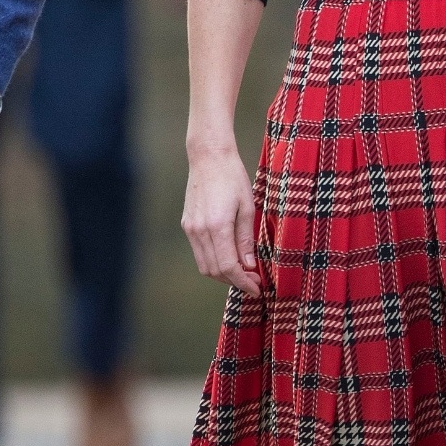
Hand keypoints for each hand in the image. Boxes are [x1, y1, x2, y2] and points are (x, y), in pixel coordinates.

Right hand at [182, 141, 261, 293]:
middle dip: (235, 281)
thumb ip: (246, 239)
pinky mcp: (187, 225)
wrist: (208, 158)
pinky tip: (229, 258)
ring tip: (243, 272)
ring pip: (205, 265)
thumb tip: (249, 266)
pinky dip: (214, 262)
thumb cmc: (232, 178)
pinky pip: (200, 253)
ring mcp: (191, 228)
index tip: (257, 287)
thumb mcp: (247, 208)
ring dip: (224, 274)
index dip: (244, 282)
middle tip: (254, 282)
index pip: (229, 267)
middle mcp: (199, 230)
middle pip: (215, 271)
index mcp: (217, 226)